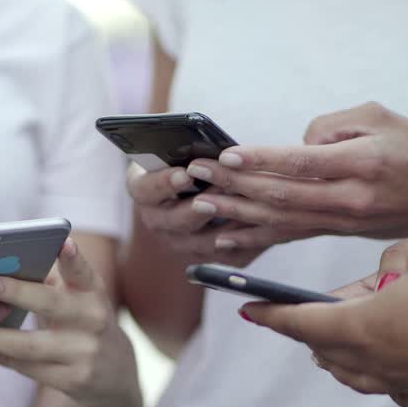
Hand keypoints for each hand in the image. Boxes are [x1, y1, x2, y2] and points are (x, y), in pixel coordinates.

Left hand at [0, 240, 130, 400]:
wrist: (115, 372)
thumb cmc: (82, 323)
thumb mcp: (78, 299)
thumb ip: (49, 282)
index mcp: (93, 293)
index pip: (84, 272)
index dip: (74, 258)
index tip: (62, 242)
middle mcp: (94, 320)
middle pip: (51, 304)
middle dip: (18, 293)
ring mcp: (85, 352)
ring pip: (29, 345)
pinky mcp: (74, 380)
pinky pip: (28, 368)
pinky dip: (1, 357)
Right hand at [126, 163, 308, 267]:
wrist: (197, 186)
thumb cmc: (191, 157)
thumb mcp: (184, 149)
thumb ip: (193, 150)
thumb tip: (214, 150)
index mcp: (143, 190)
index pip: (145, 189)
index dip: (164, 183)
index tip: (186, 174)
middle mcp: (156, 220)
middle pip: (173, 221)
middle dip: (200, 207)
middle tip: (221, 192)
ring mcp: (179, 242)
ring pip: (202, 243)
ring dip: (227, 225)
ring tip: (248, 207)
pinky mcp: (207, 256)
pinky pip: (227, 255)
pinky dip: (247, 241)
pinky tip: (264, 225)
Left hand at [182, 103, 407, 248]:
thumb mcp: (384, 117)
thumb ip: (334, 124)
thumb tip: (297, 144)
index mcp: (362, 164)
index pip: (301, 163)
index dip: (260, 160)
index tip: (226, 155)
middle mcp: (349, 199)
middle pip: (282, 195)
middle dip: (234, 186)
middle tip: (196, 175)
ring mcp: (342, 222)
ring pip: (280, 220)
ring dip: (236, 212)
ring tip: (199, 204)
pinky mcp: (337, 232)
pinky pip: (290, 236)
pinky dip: (255, 237)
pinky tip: (226, 237)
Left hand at [241, 233, 407, 406]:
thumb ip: (388, 260)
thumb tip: (384, 276)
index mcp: (360, 326)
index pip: (299, 321)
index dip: (270, 314)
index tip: (248, 309)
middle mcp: (373, 363)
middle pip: (323, 350)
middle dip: (310, 328)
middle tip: (307, 309)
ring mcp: (402, 385)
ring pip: (353, 374)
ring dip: (341, 352)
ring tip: (345, 330)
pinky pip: (391, 388)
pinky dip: (381, 372)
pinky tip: (393, 358)